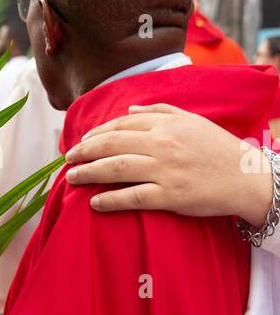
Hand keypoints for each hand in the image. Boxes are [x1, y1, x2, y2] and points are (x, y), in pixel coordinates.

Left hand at [65, 104, 273, 226]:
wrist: (246, 177)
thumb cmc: (218, 149)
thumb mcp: (192, 121)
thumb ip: (160, 112)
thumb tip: (128, 111)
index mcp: (166, 125)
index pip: (120, 127)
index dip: (96, 134)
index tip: (81, 143)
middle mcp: (162, 144)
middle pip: (111, 145)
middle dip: (84, 151)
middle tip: (68, 160)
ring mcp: (165, 170)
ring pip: (116, 168)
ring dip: (88, 173)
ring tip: (72, 178)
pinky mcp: (170, 195)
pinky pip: (132, 197)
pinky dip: (110, 199)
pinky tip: (94, 202)